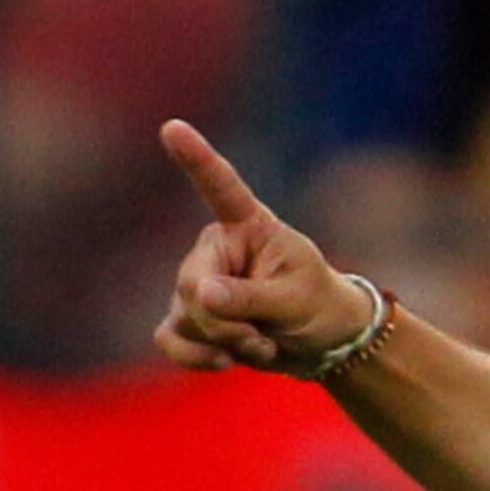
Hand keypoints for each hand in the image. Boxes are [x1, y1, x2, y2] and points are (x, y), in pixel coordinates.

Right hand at [154, 120, 369, 375]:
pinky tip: (223, 363)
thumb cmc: (315, 303)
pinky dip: (195, 358)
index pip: (219, 187)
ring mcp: (195, 283)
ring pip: (186, 318)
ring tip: (261, 341)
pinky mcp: (187, 318)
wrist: (319, 340)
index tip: (173, 127)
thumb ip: (250, 297)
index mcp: (247, 226)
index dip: (196, 158)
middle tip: (264, 334)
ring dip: (226, 343)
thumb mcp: (295, 299)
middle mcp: (213, 249)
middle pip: (192, 285)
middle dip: (227, 322)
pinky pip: (170, 340)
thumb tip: (200, 293)